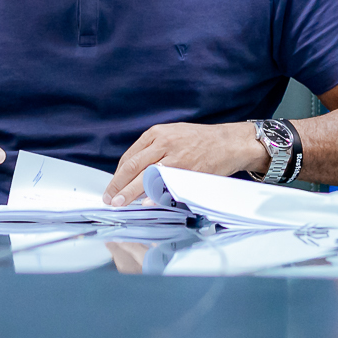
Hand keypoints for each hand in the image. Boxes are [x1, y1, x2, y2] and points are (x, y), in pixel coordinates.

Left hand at [104, 121, 266, 205]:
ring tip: (119, 204)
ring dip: (129, 192)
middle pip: (133, 167)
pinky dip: (154, 195)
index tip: (112, 187)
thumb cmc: (198, 140)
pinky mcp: (188, 171)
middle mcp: (164, 143)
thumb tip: (133, 172)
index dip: (118, 175)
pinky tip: (145, 203)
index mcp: (157, 134)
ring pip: (145, 177)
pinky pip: (166, 185)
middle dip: (117, 185)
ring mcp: (176, 158)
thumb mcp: (172, 134)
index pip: (129, 157)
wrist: (228, 142)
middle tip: (109, 199)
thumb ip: (153, 149)